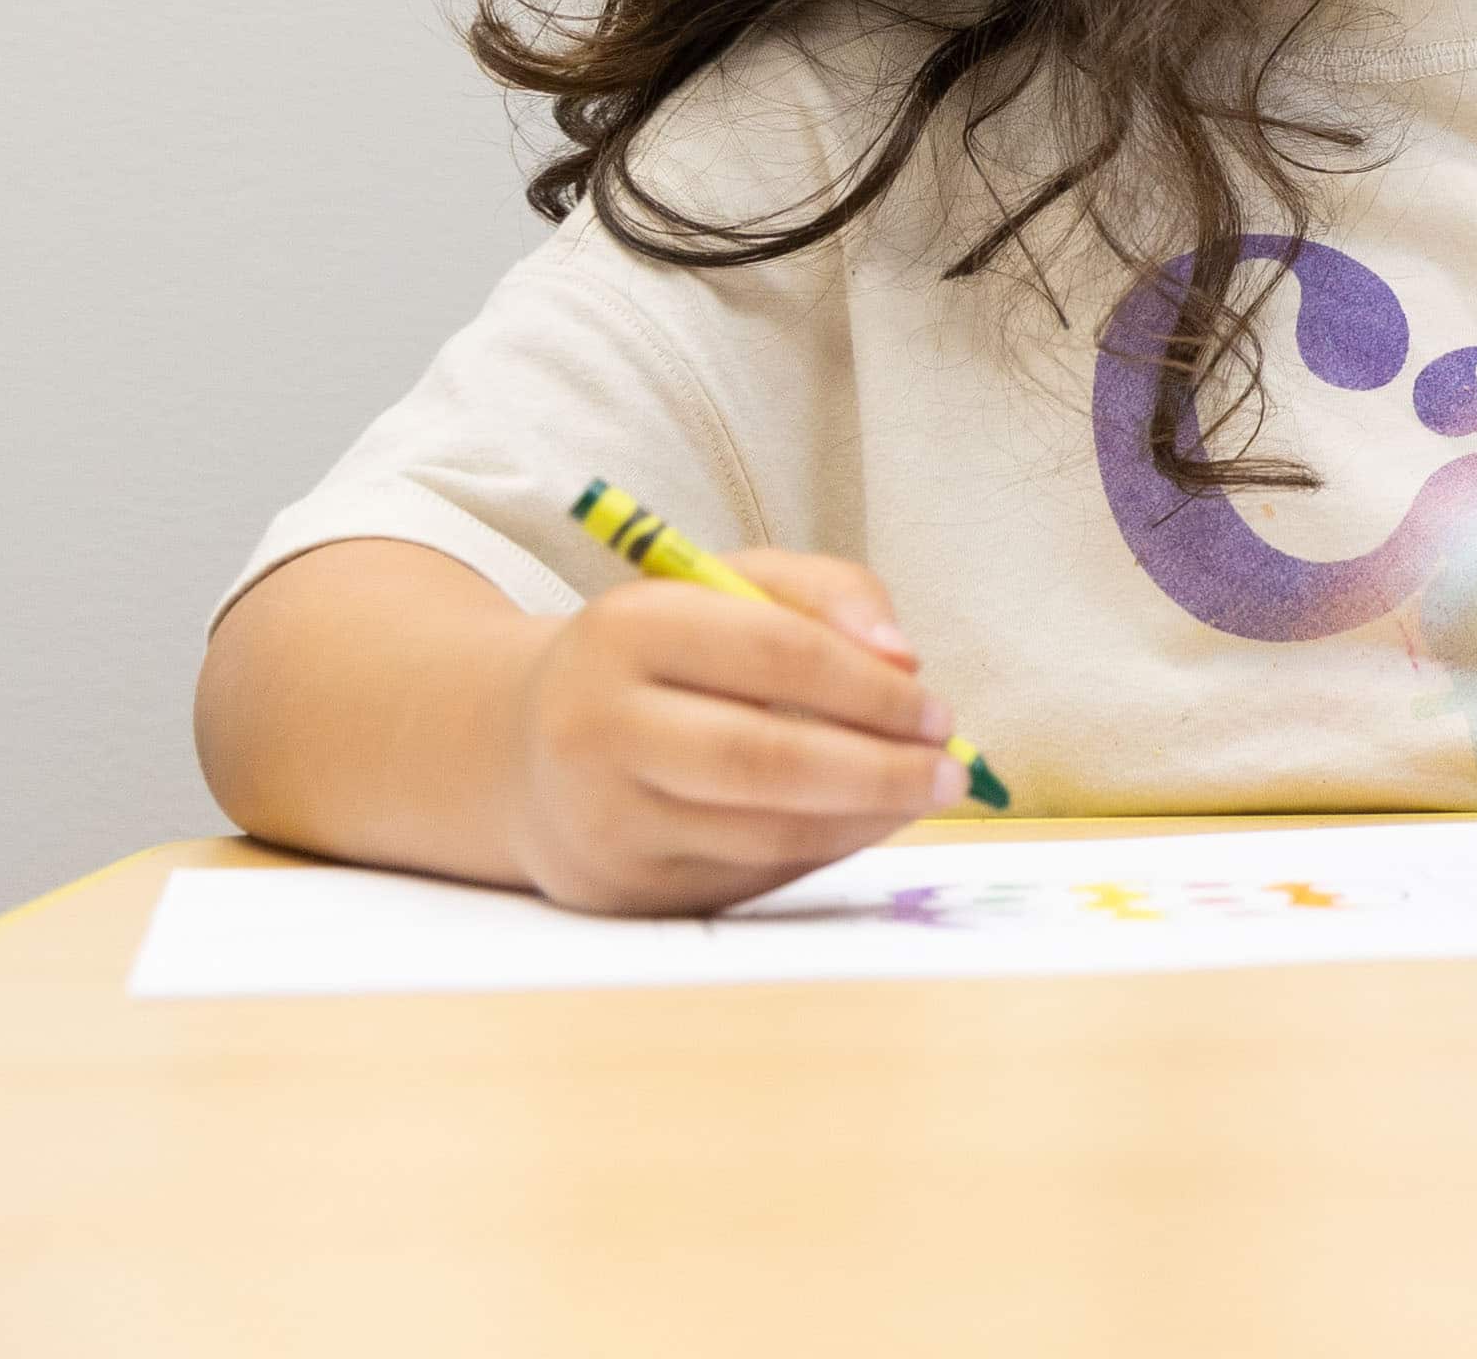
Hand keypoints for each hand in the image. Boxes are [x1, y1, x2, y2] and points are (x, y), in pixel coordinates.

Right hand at [498, 547, 973, 913]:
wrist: (525, 746)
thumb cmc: (661, 656)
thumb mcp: (730, 589)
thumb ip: (829, 595)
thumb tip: (906, 662)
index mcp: (627, 630)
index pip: (776, 654)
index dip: (871, 688)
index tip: (938, 712)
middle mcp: (598, 727)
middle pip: (765, 759)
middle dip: (879, 771)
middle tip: (951, 773)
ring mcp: (602, 818)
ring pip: (762, 832)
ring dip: (863, 821)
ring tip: (917, 797)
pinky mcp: (619, 888)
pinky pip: (746, 876)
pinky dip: (818, 853)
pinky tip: (854, 825)